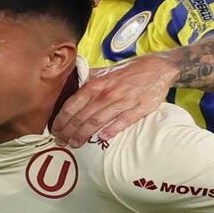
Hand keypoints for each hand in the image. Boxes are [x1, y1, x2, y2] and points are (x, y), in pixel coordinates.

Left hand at [51, 54, 175, 145]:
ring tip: (74, 144)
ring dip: (84, 134)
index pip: (73, 104)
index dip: (61, 119)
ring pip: (98, 121)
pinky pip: (123, 121)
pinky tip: (102, 138)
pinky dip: (112, 130)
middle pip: (82, 116)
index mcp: (96, 85)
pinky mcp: (139, 108)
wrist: (159, 68)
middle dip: (68, 131)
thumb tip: (74, 86)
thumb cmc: (130, 72)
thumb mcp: (106, 72)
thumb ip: (89, 81)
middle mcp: (106, 94)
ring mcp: (122, 102)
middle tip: (60, 142)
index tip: (54, 130)